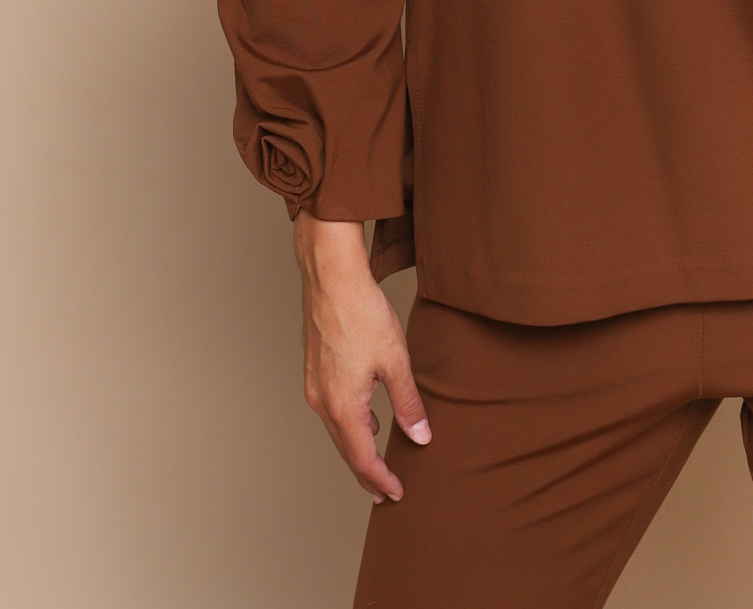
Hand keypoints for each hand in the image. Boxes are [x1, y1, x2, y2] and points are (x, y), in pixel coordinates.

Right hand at [292, 212, 431, 502]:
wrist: (330, 277)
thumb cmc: (361, 313)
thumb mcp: (395, 360)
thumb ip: (408, 402)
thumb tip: (421, 437)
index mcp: (342, 406)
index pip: (362, 458)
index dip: (380, 479)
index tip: (396, 494)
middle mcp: (322, 401)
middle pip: (345, 449)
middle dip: (365, 472)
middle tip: (384, 491)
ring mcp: (314, 385)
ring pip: (336, 430)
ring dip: (355, 448)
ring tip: (374, 461)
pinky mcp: (313, 369)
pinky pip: (330, 409)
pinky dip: (347, 424)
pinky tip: (363, 418)